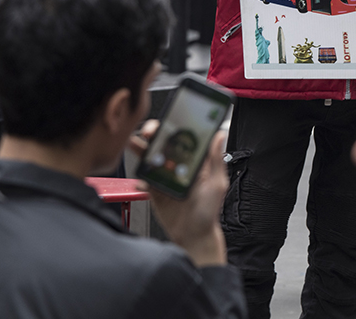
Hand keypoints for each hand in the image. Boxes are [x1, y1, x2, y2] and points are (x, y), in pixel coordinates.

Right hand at [131, 121, 228, 267]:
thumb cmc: (209, 211)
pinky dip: (140, 177)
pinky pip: (144, 179)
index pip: (184, 138)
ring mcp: (166, 177)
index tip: (169, 120)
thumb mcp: (217, 184)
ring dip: (142, 149)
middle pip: (164, 144)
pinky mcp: (155, 190)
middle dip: (155, 134)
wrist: (193, 236)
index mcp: (196, 161)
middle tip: (150, 132)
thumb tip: (219, 135)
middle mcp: (180, 166)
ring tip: (136, 144)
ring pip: (151, 158)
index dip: (176, 126)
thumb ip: (216, 159)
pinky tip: (142, 180)